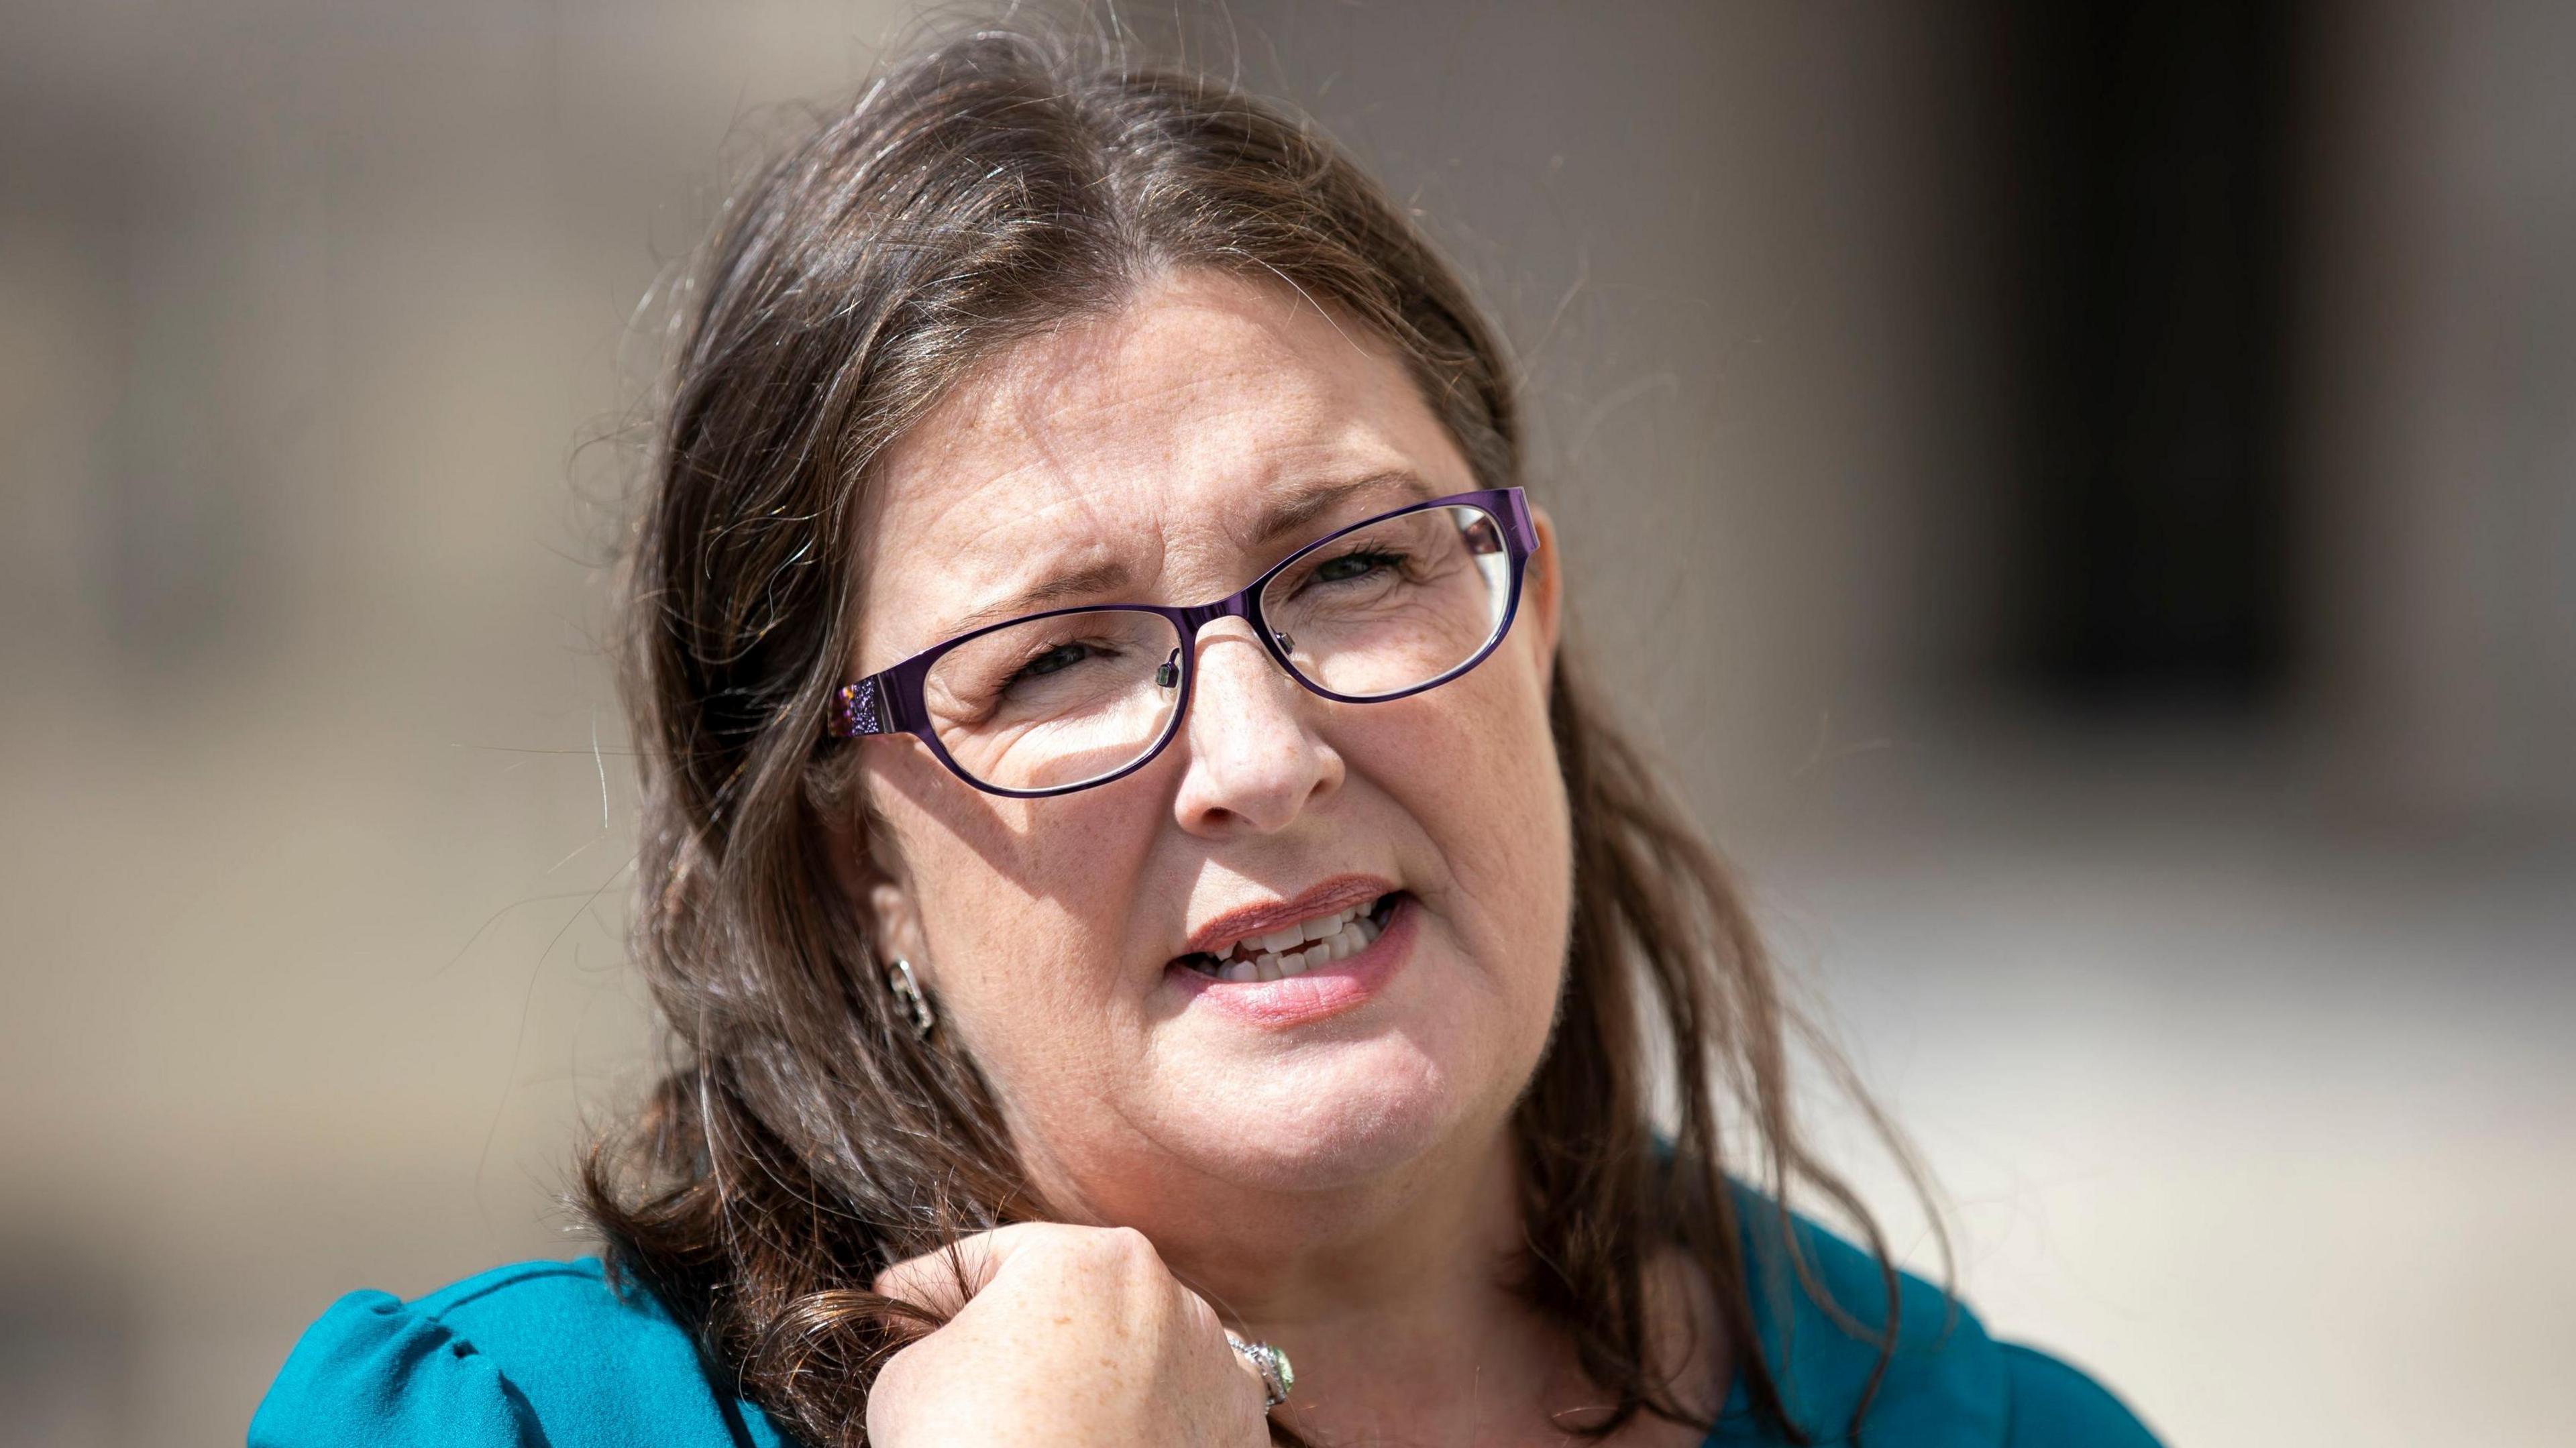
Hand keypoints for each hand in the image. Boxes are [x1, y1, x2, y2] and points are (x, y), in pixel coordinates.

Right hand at [865, 1223, 1273, 1446]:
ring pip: (1142, 1357)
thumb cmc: (971, 1446)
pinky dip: (1149, 1430)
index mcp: (1092, 1257)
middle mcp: (1173, 1298)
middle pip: (1080, 1302)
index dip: (940, 1286)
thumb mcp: (910, 1376)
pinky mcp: (1239, 1437)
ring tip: (1047, 1424)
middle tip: (972, 1374)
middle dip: (1029, 1332)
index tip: (904, 1304)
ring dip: (1101, 1376)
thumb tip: (950, 1343)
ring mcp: (1218, 1371)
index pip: (999, 1258)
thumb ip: (933, 1335)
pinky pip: (1183, 1417)